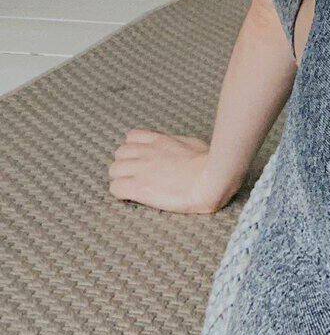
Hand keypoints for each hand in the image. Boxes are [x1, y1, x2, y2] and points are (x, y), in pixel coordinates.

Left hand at [107, 128, 239, 213]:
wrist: (209, 180)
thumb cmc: (208, 163)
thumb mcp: (193, 144)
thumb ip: (179, 143)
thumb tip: (178, 147)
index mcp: (159, 141)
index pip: (132, 137)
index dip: (133, 149)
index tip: (140, 159)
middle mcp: (146, 152)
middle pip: (119, 154)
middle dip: (125, 164)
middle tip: (135, 176)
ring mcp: (141, 170)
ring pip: (114, 170)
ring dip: (120, 178)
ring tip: (131, 187)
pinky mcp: (139, 188)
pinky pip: (116, 188)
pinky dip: (120, 193)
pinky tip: (131, 197)